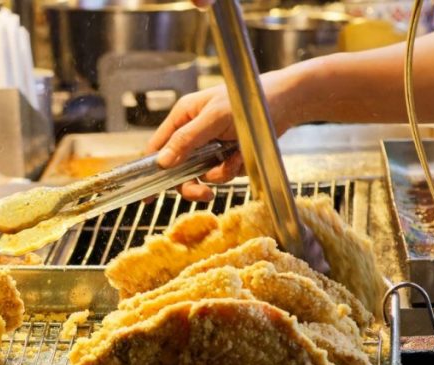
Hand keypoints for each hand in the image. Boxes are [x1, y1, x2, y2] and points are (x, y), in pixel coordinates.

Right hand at [145, 69, 305, 201]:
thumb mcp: (213, 118)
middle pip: (179, 169)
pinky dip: (233, 168)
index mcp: (183, 117)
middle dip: (193, 182)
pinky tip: (242, 155)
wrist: (286, 102)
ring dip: (219, 173)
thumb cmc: (248, 101)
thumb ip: (186, 140)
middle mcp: (193, 132)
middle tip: (205, 192)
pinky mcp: (226, 154)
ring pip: (202, 173)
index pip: (158, 148)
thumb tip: (162, 162)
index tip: (147, 195)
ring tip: (234, 159)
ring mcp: (209, 145)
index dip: (152, 171)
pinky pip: (222, 172)